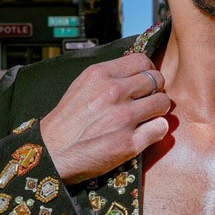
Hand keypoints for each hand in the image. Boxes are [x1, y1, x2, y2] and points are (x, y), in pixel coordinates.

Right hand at [40, 53, 169, 183]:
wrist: (51, 153)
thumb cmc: (66, 123)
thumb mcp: (81, 86)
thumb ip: (107, 78)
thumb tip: (134, 73)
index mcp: (100, 75)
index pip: (142, 60)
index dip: (148, 70)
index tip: (146, 81)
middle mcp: (114, 92)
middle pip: (156, 79)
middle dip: (156, 90)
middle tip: (148, 100)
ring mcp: (123, 118)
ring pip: (163, 103)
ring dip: (158, 110)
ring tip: (147, 117)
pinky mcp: (129, 143)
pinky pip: (160, 128)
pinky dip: (156, 130)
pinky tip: (145, 133)